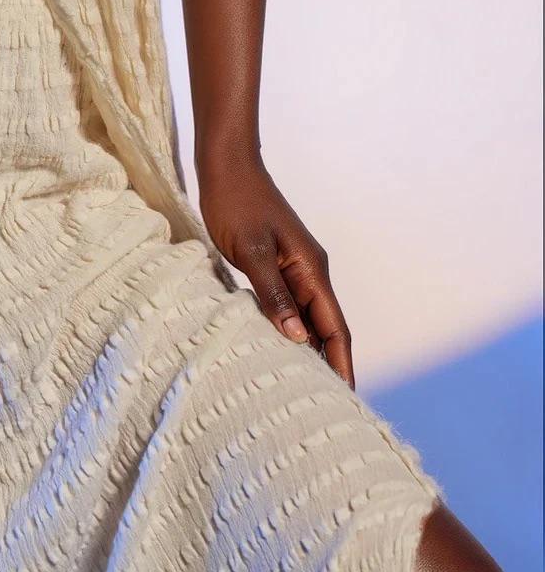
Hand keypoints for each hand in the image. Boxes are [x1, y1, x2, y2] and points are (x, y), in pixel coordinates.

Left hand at [196, 154, 354, 388]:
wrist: (226, 165)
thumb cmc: (236, 202)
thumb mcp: (250, 249)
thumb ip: (272, 292)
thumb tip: (297, 339)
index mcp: (311, 270)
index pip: (335, 328)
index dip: (342, 364)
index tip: (345, 400)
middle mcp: (309, 272)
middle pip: (326, 328)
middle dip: (329, 365)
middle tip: (323, 406)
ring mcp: (293, 268)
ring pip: (306, 318)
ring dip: (308, 350)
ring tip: (302, 388)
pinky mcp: (274, 264)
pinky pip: (287, 305)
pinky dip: (286, 329)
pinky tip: (276, 347)